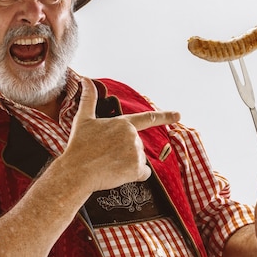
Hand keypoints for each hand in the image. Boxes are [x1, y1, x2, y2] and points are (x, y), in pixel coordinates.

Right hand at [63, 78, 180, 191]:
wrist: (77, 171)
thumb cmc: (79, 146)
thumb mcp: (83, 119)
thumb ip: (88, 98)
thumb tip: (85, 79)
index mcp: (123, 123)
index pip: (148, 118)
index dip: (165, 116)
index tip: (179, 115)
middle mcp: (133, 136)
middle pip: (137, 146)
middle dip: (124, 153)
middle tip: (105, 156)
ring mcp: (136, 152)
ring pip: (139, 161)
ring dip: (127, 165)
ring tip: (108, 165)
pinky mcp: (137, 168)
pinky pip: (143, 174)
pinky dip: (133, 176)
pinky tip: (118, 174)